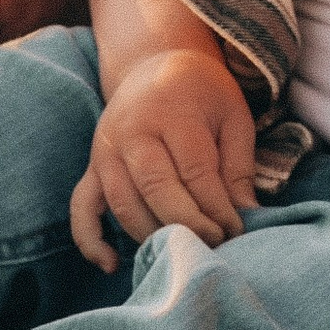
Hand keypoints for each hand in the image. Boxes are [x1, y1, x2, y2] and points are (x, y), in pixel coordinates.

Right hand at [70, 52, 259, 269]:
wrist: (153, 64)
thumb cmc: (202, 94)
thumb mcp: (232, 116)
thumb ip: (239, 166)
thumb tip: (248, 216)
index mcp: (171, 114)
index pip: (195, 172)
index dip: (218, 208)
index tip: (237, 230)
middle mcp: (132, 132)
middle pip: (157, 190)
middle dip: (189, 225)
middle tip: (216, 243)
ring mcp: (106, 151)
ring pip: (124, 205)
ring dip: (153, 236)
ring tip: (184, 251)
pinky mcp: (92, 168)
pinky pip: (82, 209)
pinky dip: (90, 241)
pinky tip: (111, 266)